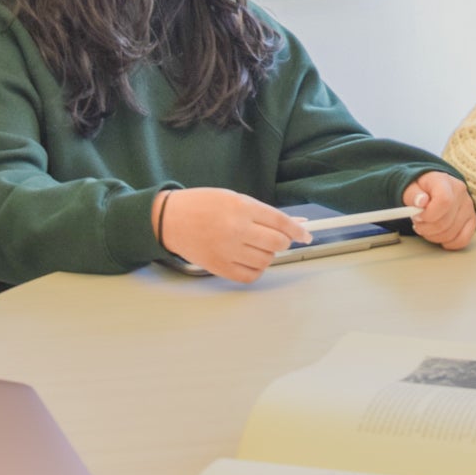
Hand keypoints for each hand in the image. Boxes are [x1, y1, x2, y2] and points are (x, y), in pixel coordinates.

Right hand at [157, 189, 312, 281]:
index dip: (297, 231)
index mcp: (241, 207)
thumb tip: (293, 224)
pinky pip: (250, 276)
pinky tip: (249, 259)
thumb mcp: (233, 198)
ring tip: (256, 246)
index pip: (280, 222)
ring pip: (266, 261)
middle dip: (282, 241)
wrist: (170, 219)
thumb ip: (262, 212)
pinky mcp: (219, 267)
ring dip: (268, 255)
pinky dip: (256, 269)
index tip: (305, 235)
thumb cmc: (202, 205)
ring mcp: (227, 250)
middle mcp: (236, 229)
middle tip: (277, 239)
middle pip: (276, 243)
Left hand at [403, 171, 475, 249]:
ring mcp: (468, 206)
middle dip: (426, 228)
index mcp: (444, 181)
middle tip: (419, 223)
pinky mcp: (472, 219)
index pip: (444, 201)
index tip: (418, 217)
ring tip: (427, 227)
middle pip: (445, 222)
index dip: (429, 215)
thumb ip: (413, 195)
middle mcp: (460, 193)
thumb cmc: (422, 188)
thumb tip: (421, 201)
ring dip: (434, 236)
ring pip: (452, 233)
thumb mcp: (410, 188)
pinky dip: (449, 243)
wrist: (434, 187)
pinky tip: (440, 235)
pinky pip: (463, 239)